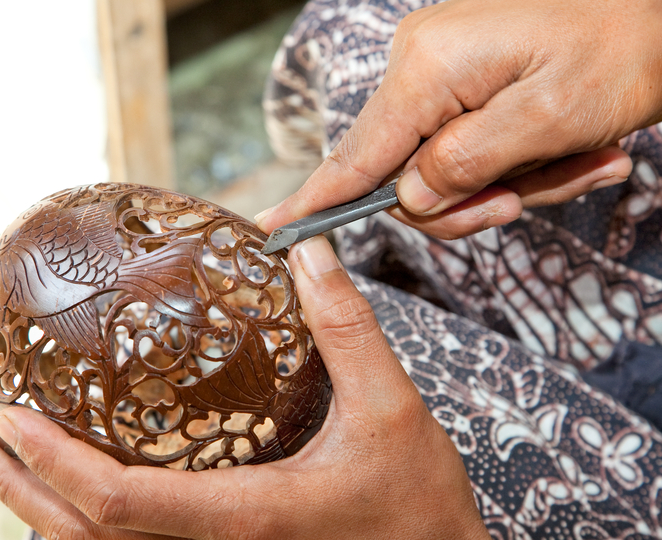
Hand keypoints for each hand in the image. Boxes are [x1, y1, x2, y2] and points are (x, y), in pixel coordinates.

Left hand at [0, 236, 488, 539]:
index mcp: (245, 517)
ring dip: (39, 509)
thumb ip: (349, 328)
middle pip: (87, 539)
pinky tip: (72, 493)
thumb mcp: (392, 408)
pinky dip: (85, 525)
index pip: (120, 503)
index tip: (7, 414)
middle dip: (19, 489)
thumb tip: (308, 253)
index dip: (53, 462)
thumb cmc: (417, 502)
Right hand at [257, 0, 661, 239]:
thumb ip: (463, 167)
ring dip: (508, 184)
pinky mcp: (459, 81)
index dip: (315, 200)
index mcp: (428, 67)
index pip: (356, 154)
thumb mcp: (544, 122)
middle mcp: (420, 64)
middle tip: (526, 202)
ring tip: (578, 163)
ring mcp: (439, 71)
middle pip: (406, 174)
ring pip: (443, 169)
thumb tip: (407, 199)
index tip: (271, 230)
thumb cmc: (620, 53)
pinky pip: (465, 147)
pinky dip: (515, 164)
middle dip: (471, 202)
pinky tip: (571, 151)